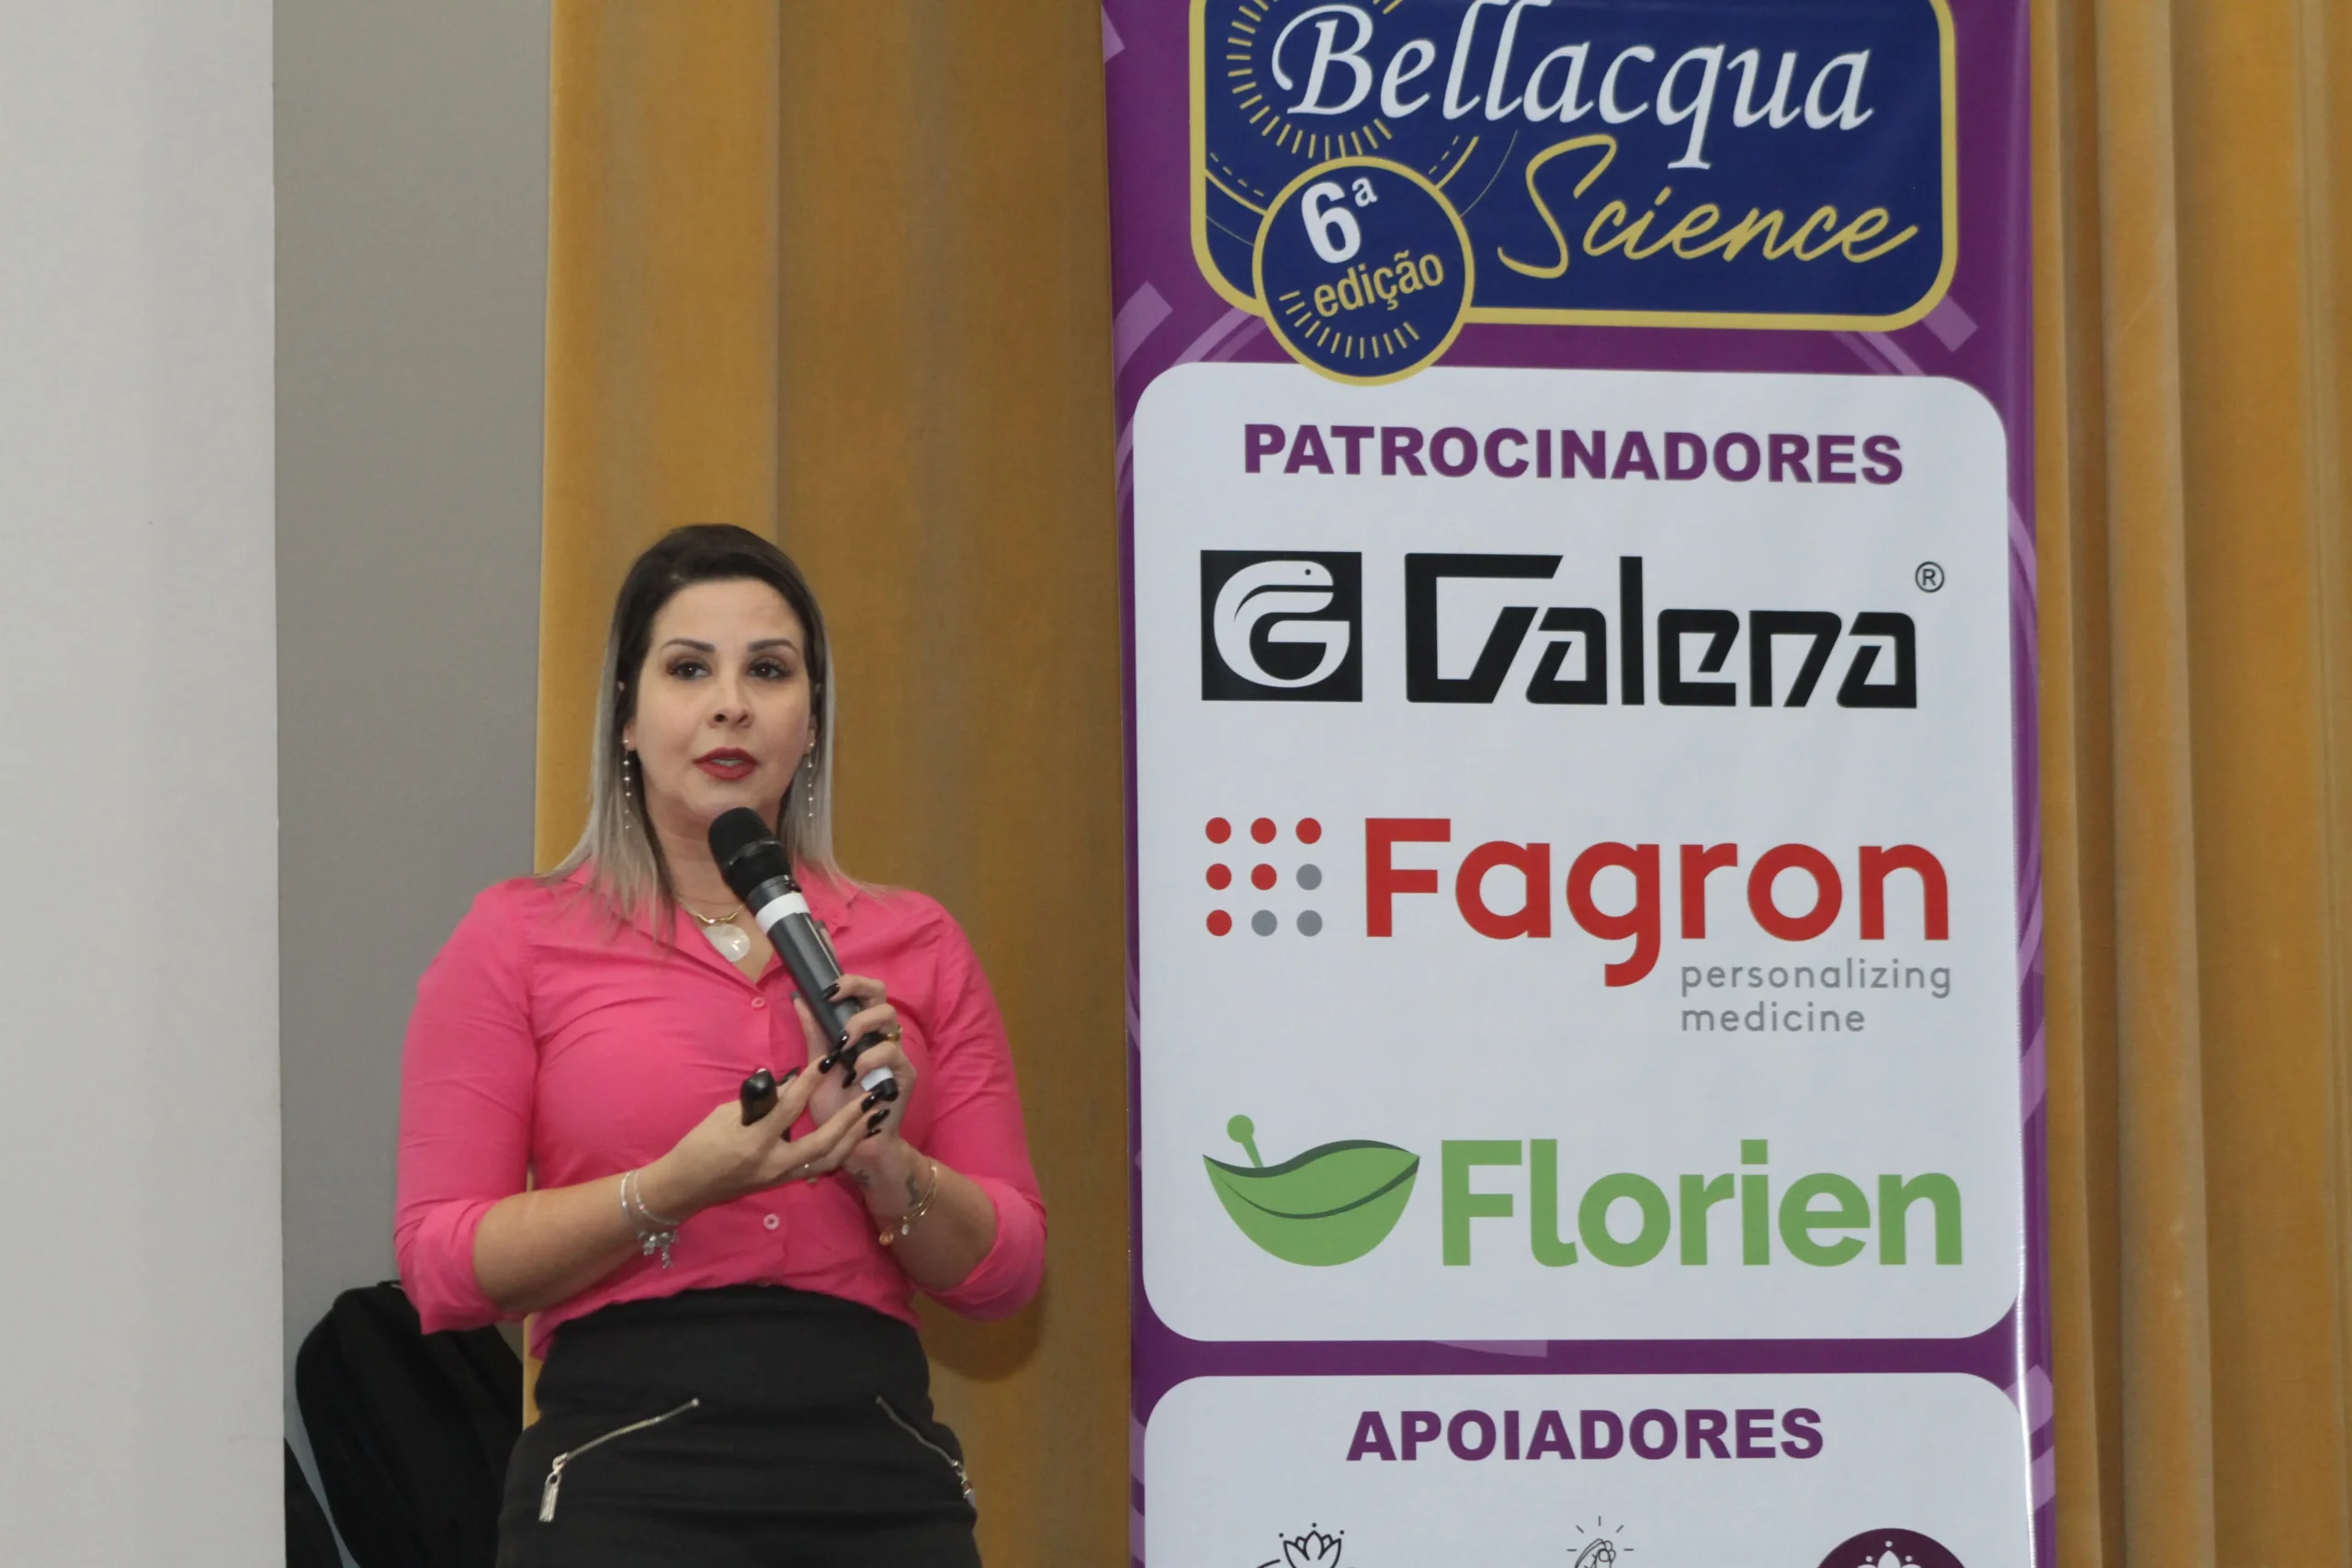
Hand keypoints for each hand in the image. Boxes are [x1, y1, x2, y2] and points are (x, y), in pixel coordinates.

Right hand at [640, 1067, 866, 1216]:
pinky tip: (853, 1138)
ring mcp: (779, 1177)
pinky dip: (838, 1152)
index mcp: (754, 1141)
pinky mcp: (782, 1183)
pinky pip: (817, 1168)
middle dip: (848, 1120)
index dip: (809, 1083)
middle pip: (822, 1142)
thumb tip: (791, 1083)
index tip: (828, 1061)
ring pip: (827, 1161)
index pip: (788, 1107)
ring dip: (852, 1138)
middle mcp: (772, 1162)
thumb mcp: (725, 1115)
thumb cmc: (699, 1145)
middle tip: (870, 1099)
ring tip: (873, 1118)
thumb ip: (761, 1101)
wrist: (684, 1187)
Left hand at [796, 974, 917, 1149]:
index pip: (863, 992)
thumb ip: (814, 1035)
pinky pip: (892, 1053)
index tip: (824, 990)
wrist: (854, 1145)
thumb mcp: (818, 1068)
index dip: (848, 983)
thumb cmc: (836, 1107)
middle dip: (858, 990)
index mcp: (861, 1031)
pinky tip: (854, 1075)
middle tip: (834, 1003)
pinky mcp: (905, 1073)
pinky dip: (869, 1059)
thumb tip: (799, 999)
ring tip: (842, 1048)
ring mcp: (895, 1053)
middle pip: (881, 995)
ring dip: (860, 1026)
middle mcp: (879, 1036)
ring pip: (888, 1018)